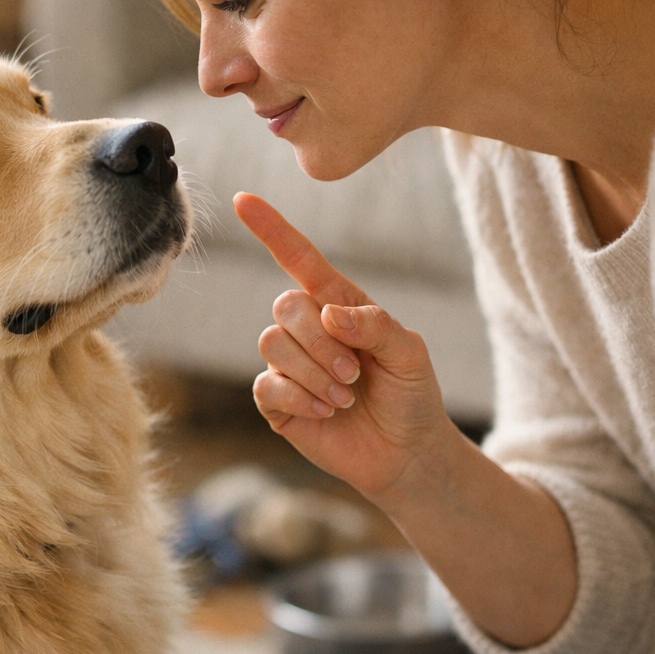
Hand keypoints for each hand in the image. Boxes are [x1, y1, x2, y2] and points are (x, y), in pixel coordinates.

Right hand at [234, 192, 454, 499]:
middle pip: (285, 306)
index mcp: (338, 304)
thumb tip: (330, 314)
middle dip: (321, 342)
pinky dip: (300, 398)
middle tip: (354, 374)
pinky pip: (266, 384)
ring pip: (272, 344)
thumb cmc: (411, 394)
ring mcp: (288, 364)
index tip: (243, 199)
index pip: (299, 258)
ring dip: (314, 373)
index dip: (272, 229)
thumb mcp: (409, 352)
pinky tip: (325, 411)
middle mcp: (308, 328)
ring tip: (345, 396)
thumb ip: (375, 324)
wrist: (407, 454)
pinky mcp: (276, 401)